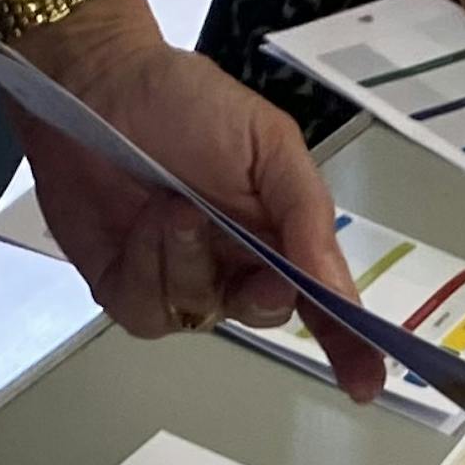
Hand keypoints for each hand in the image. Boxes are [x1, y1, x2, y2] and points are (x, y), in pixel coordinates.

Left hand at [9, 0, 383, 387]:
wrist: (96, 83)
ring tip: (172, 205)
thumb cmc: (185, 103)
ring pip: (201, 314)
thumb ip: (308, 215)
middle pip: (265, 315)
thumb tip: (337, 290)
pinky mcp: (126, 290)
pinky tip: (141, 223)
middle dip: (260, 292)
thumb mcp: (268, 144)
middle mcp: (234, 268)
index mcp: (279, 235)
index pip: (323, 303)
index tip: (368, 382)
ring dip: (189, 260)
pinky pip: (149, 311)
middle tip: (255, 260)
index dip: (349, 345)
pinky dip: (147, 265)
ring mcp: (179, 283)